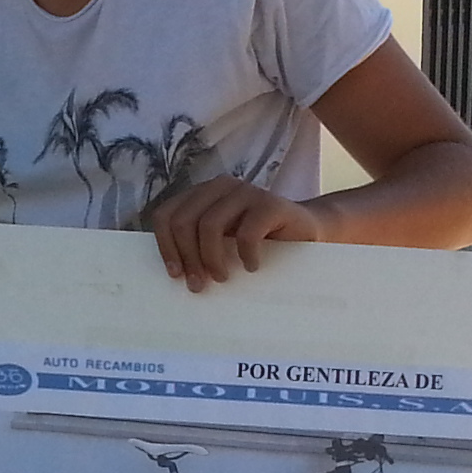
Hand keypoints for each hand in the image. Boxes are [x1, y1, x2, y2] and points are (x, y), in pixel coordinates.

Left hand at [147, 176, 332, 290]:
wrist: (305, 233)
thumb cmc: (257, 243)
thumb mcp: (221, 243)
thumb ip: (196, 246)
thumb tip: (173, 275)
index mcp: (201, 195)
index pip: (165, 215)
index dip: (165, 246)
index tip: (175, 275)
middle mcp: (220, 187)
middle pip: (183, 222)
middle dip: (187, 258)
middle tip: (198, 285)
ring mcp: (246, 192)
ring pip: (209, 225)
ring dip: (211, 259)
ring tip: (222, 278)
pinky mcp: (271, 204)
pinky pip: (247, 233)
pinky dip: (246, 256)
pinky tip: (251, 268)